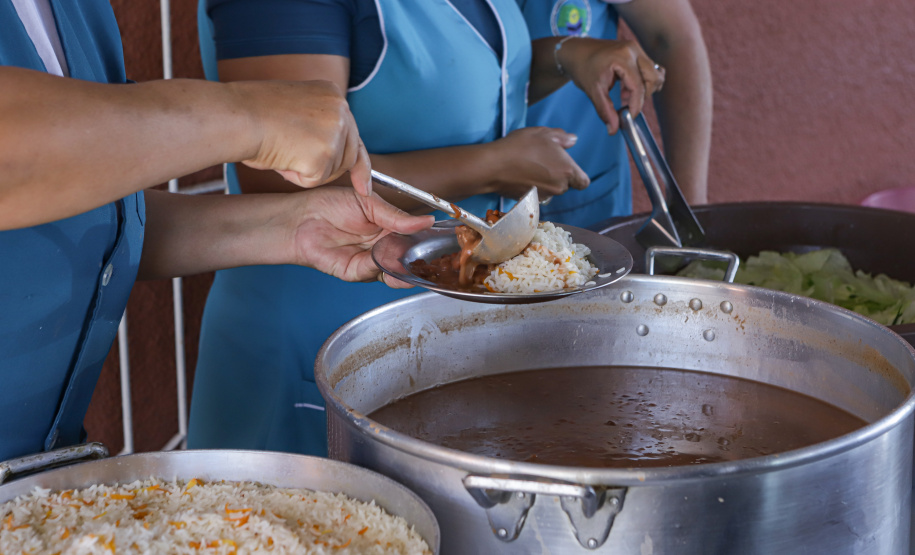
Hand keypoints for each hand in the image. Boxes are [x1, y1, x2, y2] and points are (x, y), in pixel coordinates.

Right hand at [232, 80, 371, 194]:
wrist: (235, 116)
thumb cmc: (251, 112)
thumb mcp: (294, 108)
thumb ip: (315, 124)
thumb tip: (326, 153)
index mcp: (332, 94)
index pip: (353, 133)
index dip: (358, 163)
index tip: (364, 185)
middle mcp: (341, 110)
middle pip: (348, 156)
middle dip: (328, 169)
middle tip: (298, 162)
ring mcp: (335, 132)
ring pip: (331, 171)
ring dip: (306, 170)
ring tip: (281, 149)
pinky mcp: (325, 155)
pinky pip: (314, 181)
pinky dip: (296, 177)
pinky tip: (280, 158)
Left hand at [290, 187, 432, 284]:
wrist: (301, 218)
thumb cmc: (330, 204)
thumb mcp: (370, 203)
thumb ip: (398, 216)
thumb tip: (427, 221)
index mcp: (390, 228)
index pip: (416, 238)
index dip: (429, 242)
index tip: (444, 241)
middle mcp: (383, 247)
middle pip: (410, 258)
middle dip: (422, 258)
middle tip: (435, 253)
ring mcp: (371, 262)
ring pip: (396, 270)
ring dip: (404, 265)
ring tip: (410, 254)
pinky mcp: (357, 272)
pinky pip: (376, 272)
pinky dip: (381, 264)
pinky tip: (382, 252)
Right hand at [487, 127, 589, 199]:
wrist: (494, 166)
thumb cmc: (521, 146)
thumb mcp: (543, 133)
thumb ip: (562, 137)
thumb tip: (573, 140)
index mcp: (568, 170)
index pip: (583, 182)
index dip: (577, 176)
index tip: (566, 167)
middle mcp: (559, 187)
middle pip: (566, 185)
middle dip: (558, 176)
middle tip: (542, 161)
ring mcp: (544, 196)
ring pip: (551, 190)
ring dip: (545, 181)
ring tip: (530, 167)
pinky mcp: (531, 201)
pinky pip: (537, 195)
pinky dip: (533, 187)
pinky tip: (521, 175)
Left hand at [557, 38, 664, 133]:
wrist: (577, 52)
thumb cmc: (582, 67)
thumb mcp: (593, 91)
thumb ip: (605, 110)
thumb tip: (613, 129)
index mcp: (622, 57)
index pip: (638, 86)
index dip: (636, 105)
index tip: (630, 117)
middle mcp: (633, 50)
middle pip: (653, 79)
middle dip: (643, 96)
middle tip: (627, 104)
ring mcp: (637, 49)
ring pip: (655, 74)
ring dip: (645, 89)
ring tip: (626, 94)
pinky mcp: (638, 52)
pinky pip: (650, 70)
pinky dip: (643, 82)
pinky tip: (627, 87)